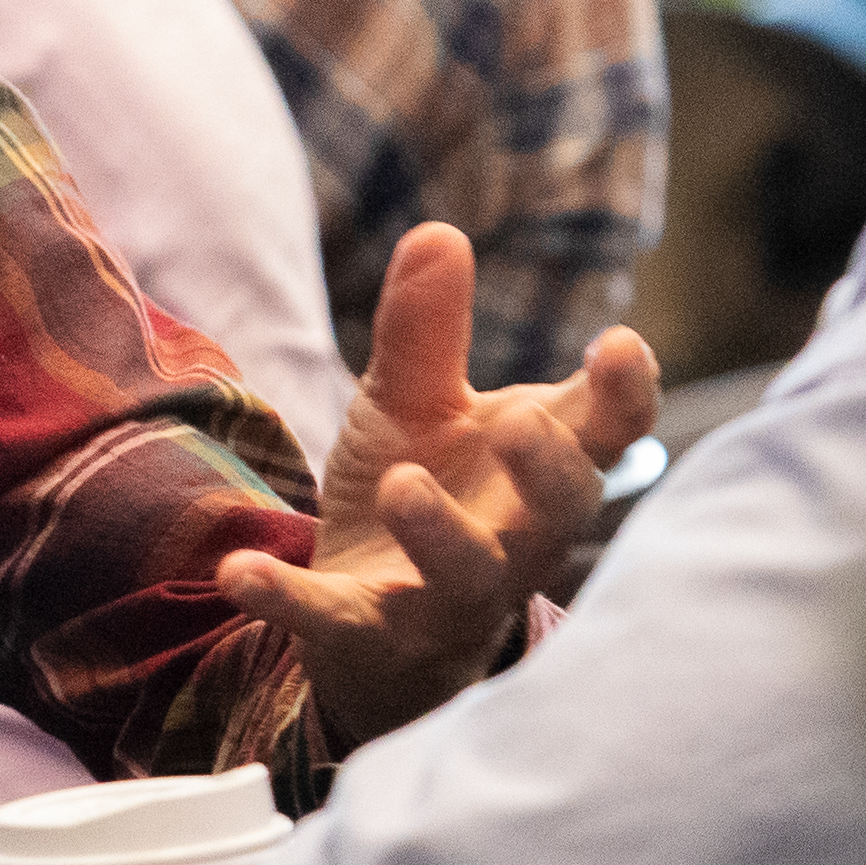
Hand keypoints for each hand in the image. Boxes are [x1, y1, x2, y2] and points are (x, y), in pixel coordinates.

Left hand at [219, 223, 659, 748]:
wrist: (368, 621)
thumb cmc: (420, 491)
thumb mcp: (414, 404)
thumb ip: (427, 331)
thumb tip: (438, 229)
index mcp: (537, 469)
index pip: (608, 436)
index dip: (628, 395)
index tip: (620, 344)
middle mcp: (513, 537)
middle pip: (560, 512)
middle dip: (549, 470)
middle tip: (519, 419)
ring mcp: (446, 595)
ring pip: (467, 574)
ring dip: (439, 534)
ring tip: (401, 483)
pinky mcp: (370, 634)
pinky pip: (336, 623)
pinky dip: (286, 599)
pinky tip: (237, 573)